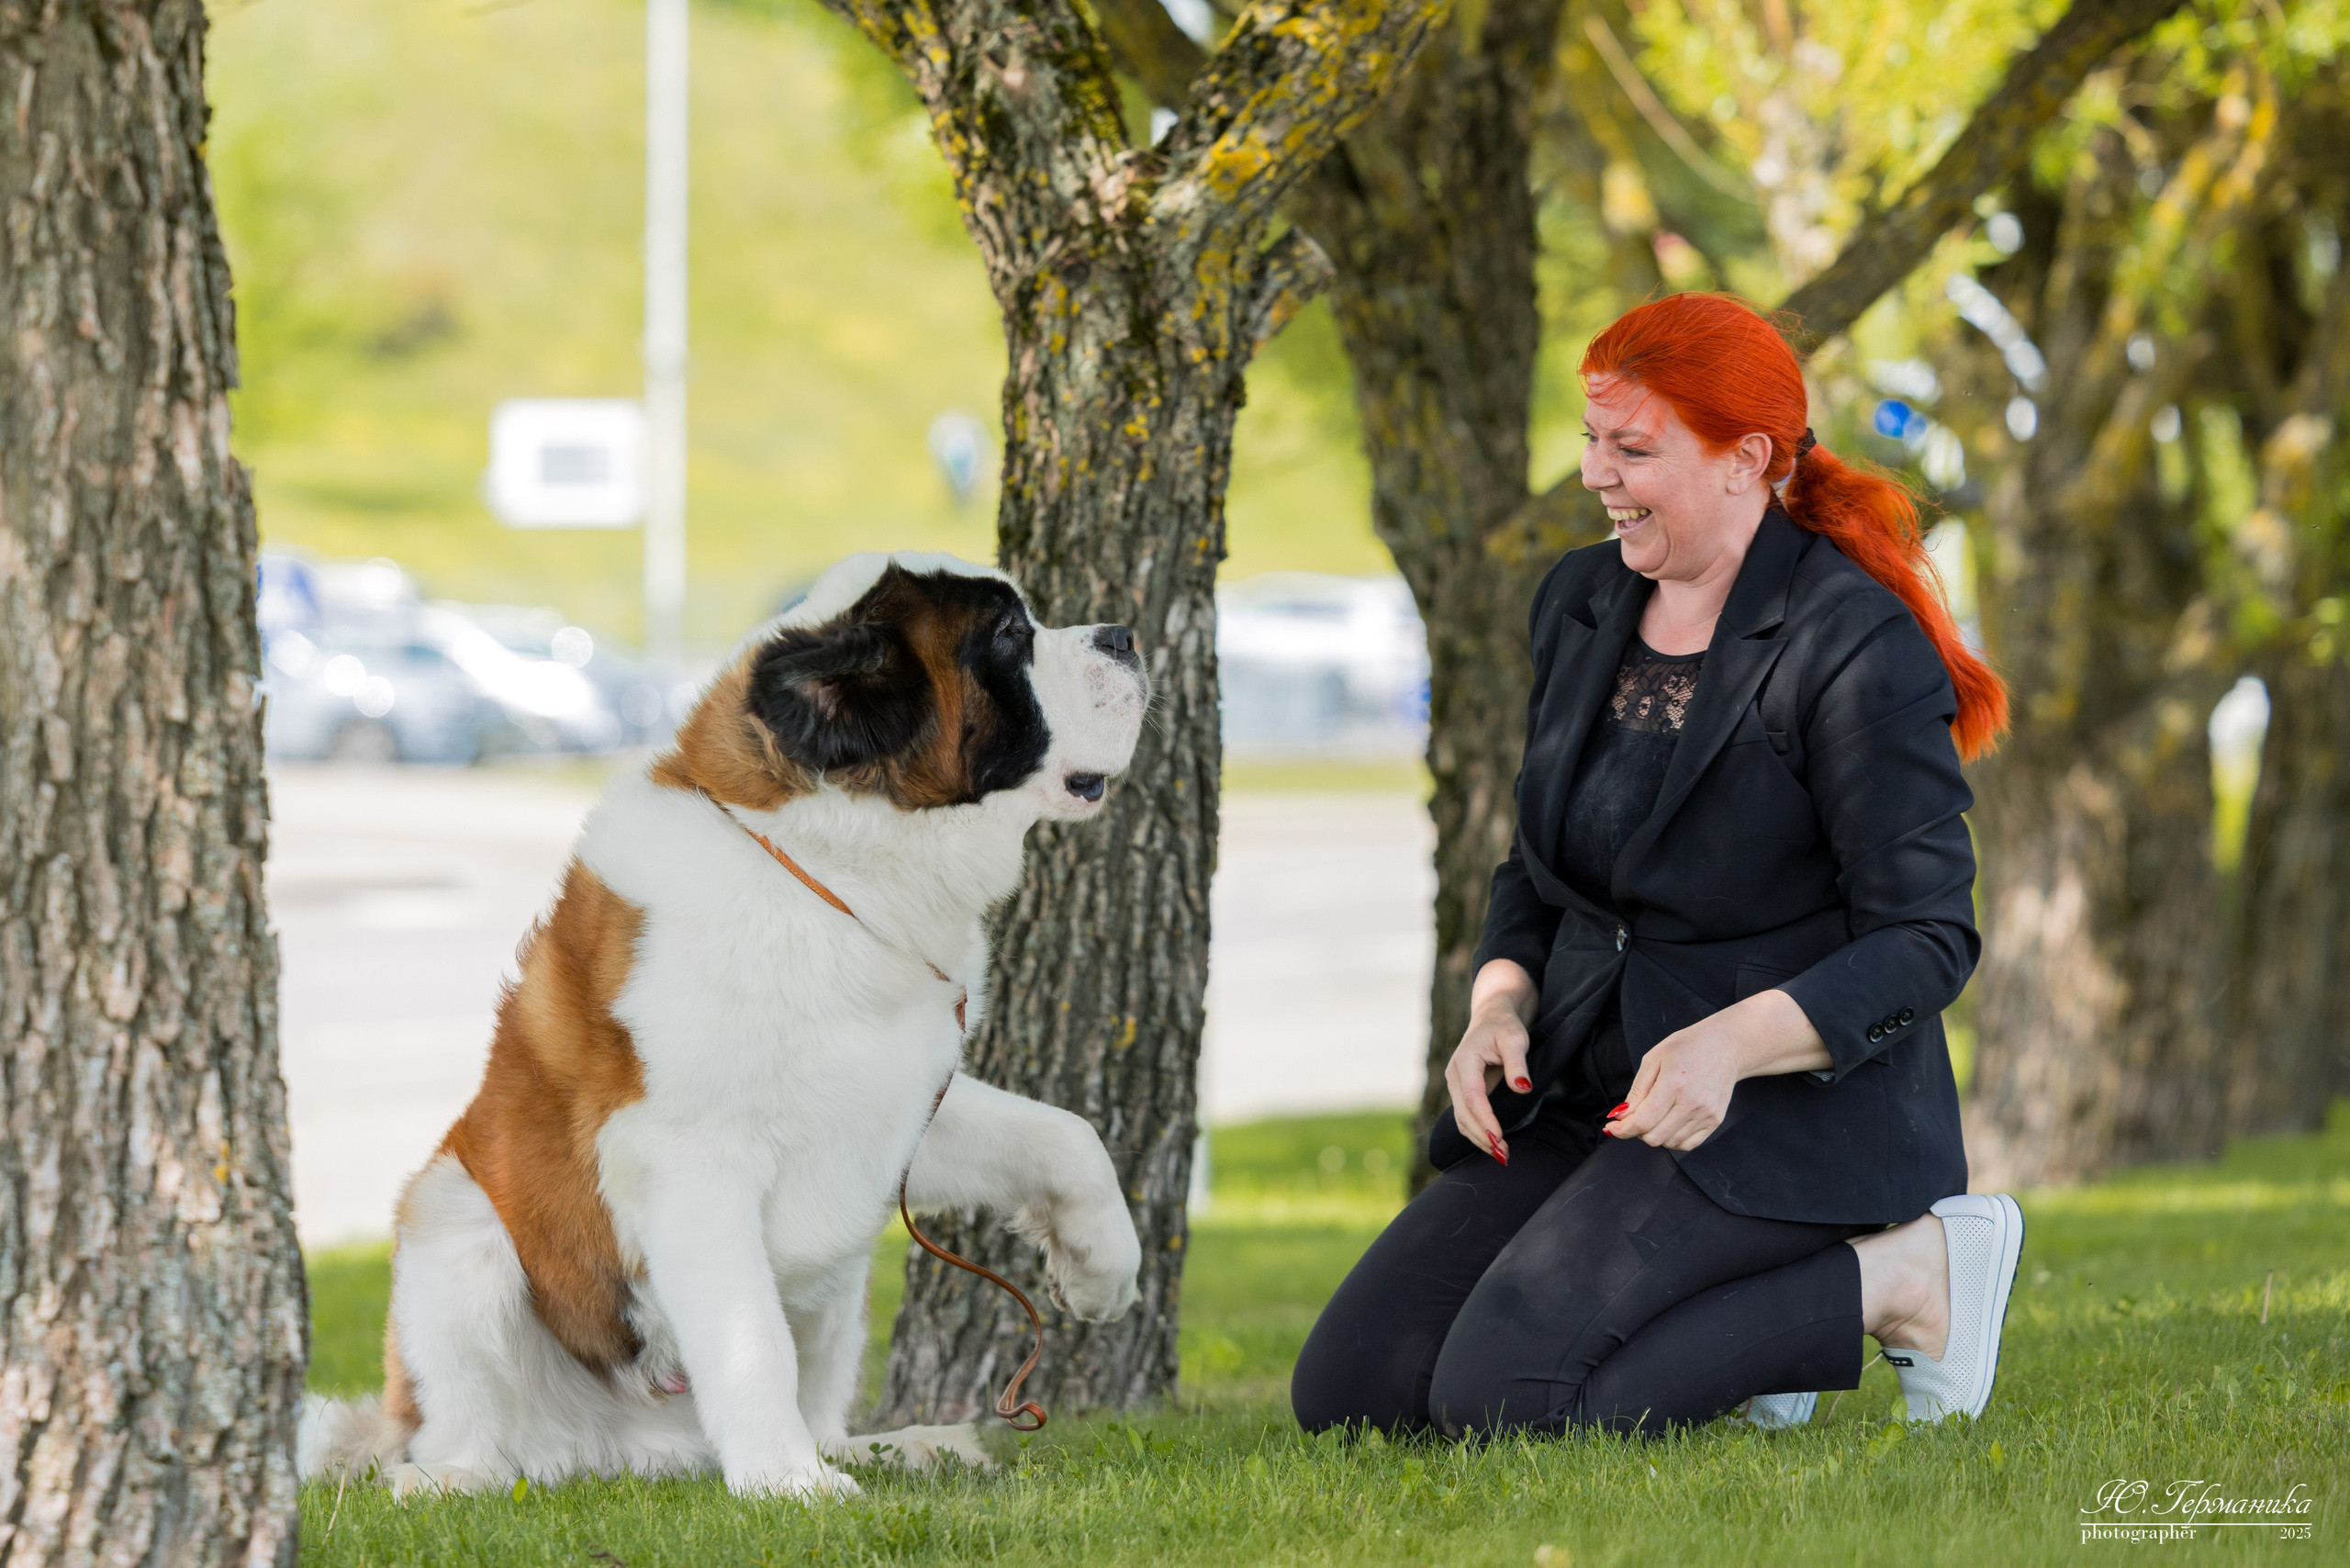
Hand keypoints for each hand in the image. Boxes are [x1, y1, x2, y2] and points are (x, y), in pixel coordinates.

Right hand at [1446, 960, 1537, 1164]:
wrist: (1492, 1017)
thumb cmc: (1505, 1026)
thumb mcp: (1515, 1039)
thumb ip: (1517, 1064)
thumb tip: (1522, 1088)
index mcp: (1465, 1060)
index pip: (1472, 1096)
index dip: (1485, 1119)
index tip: (1499, 1138)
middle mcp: (1455, 1074)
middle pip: (1463, 1112)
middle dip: (1482, 1135)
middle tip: (1504, 1155)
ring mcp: (1455, 1084)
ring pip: (1461, 1118)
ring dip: (1478, 1138)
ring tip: (1501, 1154)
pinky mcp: (1461, 1091)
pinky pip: (1465, 1116)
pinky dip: (1477, 1132)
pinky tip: (1493, 1143)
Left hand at [1606, 988, 1829, 1149]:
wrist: (1726, 1046)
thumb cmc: (1688, 1047)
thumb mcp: (1654, 1058)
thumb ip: (1637, 1090)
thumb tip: (1621, 1116)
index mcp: (1673, 1084)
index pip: (1642, 1122)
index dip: (1622, 1129)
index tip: (1612, 1127)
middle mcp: (1692, 1103)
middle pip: (1654, 1137)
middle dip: (1637, 1131)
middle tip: (1635, 1116)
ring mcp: (1706, 1115)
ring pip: (1669, 1143)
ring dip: (1655, 1134)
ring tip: (1656, 1114)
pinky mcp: (1715, 1121)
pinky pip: (1687, 1145)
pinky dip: (1673, 1138)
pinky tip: (1670, 1122)